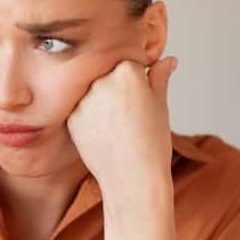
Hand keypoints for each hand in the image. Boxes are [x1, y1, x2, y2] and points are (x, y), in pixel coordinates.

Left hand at [66, 57, 178, 197]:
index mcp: (128, 71)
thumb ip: (158, 78)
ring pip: (93, 92)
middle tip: (129, 115)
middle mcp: (102, 80)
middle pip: (108, 76)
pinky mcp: (72, 118)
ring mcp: (84, 99)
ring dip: (101, 103)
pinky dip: (90, 119)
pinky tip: (105, 135)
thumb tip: (167, 60)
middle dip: (117, 90)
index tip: (140, 98)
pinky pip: (81, 110)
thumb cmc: (152, 144)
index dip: (136, 82)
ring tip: (117, 127)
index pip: (129, 64)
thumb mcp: (161, 106)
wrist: (133, 180)